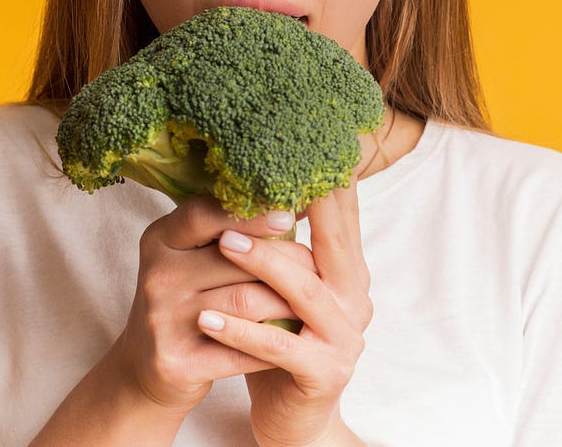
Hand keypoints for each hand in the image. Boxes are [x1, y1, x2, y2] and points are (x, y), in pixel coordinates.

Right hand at [112, 195, 318, 415]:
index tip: (289, 215)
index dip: (249, 215)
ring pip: (246, 302)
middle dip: (284, 264)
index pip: (203, 215)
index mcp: (160, 240)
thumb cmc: (186, 300)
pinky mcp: (176, 362)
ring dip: (286, 304)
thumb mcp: (192, 258)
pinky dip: (273, 344)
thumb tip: (296, 201)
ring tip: (311, 303)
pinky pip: (241, 349)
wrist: (148, 368)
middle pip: (235, 260)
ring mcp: (162, 320)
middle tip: (316, 268)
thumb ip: (230, 231)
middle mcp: (156, 276)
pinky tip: (294, 340)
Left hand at [196, 179, 371, 446]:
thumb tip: (245, 182)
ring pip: (303, 291)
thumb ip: (280, 245)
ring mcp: (344, 337)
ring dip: (261, 264)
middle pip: (333, 242)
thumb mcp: (282, 289)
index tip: (296, 144)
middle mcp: (355, 298)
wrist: (294, 418)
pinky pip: (279, 347)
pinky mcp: (323, 373)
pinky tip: (206, 318)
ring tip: (221, 245)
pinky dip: (241, 331)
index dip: (323, 179)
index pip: (341, 215)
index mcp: (347, 271)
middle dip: (292, 211)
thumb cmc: (280, 340)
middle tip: (251, 188)